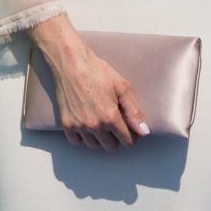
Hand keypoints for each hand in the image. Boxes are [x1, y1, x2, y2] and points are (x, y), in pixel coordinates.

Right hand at [28, 15, 149, 152]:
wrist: (71, 64)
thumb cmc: (97, 72)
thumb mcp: (122, 87)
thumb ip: (134, 112)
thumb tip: (144, 131)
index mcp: (110, 118)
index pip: (127, 141)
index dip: (132, 135)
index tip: (130, 129)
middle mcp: (94, 126)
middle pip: (111, 147)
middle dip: (116, 137)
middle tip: (115, 122)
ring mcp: (79, 126)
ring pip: (94, 146)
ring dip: (100, 138)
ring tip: (101, 122)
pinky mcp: (66, 124)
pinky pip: (77, 142)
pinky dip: (82, 137)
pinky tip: (86, 124)